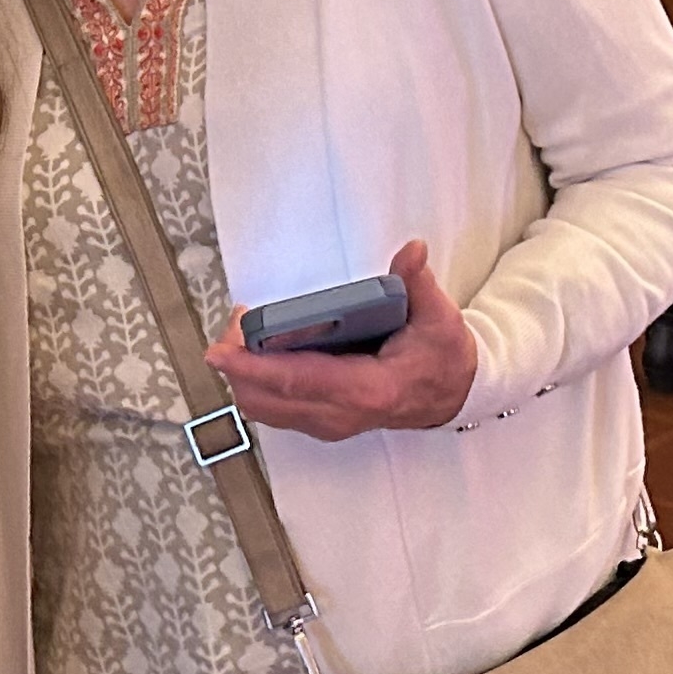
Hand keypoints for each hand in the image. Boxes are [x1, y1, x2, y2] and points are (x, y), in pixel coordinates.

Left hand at [206, 240, 474, 441]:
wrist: (452, 395)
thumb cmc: (442, 358)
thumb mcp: (438, 318)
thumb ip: (419, 283)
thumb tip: (413, 251)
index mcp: (367, 390)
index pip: (298, 381)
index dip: (253, 367)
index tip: (220, 351)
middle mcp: (340, 414)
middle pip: (266, 398)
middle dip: (238, 363)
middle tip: (238, 321)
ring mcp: (327, 423)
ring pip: (263, 407)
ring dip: (242, 373)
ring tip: (245, 331)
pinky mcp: (320, 421)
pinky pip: (272, 408)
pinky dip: (254, 382)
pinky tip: (258, 350)